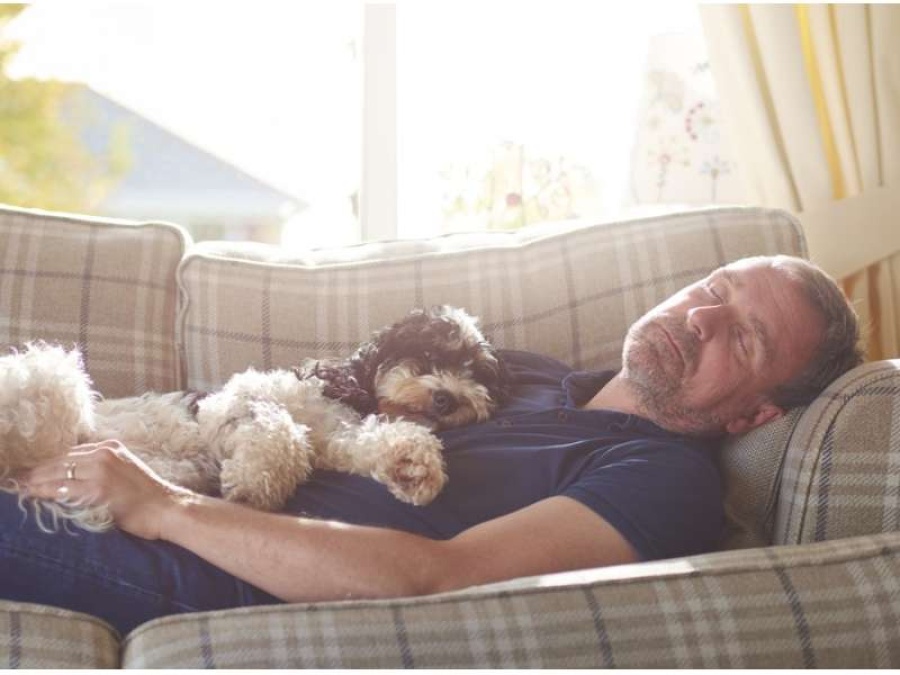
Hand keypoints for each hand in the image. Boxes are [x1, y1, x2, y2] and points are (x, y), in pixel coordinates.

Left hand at [21, 440, 193, 539]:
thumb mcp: (125, 470)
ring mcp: (101, 470)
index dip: (48, 463)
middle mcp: (104, 453)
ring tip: (22, 489)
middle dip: (37, 471)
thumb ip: (102, 467)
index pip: (69, 453)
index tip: (31, 472)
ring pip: (58, 473)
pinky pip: (64, 489)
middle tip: (18, 481)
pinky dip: (47, 493)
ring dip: (37, 482)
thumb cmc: (147, 495)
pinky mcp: (98, 489)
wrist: (166, 508)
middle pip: (60, 460)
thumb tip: (73, 475)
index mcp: (110, 447)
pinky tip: (36, 496)